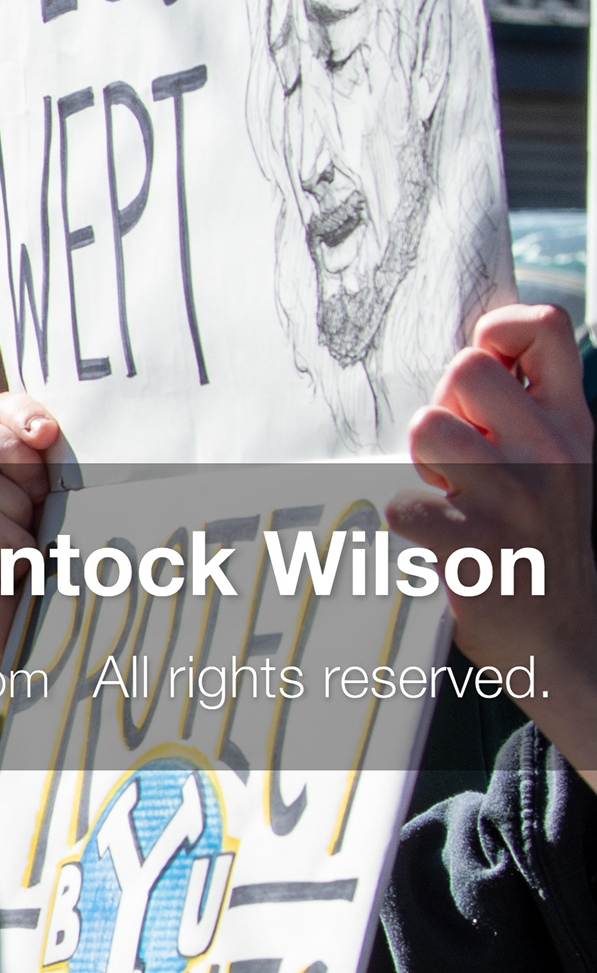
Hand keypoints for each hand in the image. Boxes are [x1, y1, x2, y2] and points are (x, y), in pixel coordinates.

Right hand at [0, 390, 64, 669]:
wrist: (56, 649)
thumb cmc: (69, 578)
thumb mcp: (71, 508)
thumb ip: (58, 466)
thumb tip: (47, 433)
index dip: (18, 412)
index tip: (48, 436)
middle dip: (17, 463)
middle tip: (44, 508)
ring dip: (12, 509)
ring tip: (30, 548)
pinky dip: (6, 545)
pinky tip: (17, 571)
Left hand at [390, 304, 596, 784]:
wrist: (566, 643)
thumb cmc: (543, 543)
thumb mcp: (560, 468)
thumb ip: (525, 412)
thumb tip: (461, 357)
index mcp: (572, 426)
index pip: (545, 330)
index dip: (497, 333)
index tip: (479, 369)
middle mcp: (551, 454)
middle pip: (465, 371)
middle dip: (442, 406)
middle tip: (450, 455)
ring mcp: (516, 501)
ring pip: (429, 428)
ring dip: (417, 461)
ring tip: (441, 494)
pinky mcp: (476, 548)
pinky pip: (405, 506)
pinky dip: (399, 522)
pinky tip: (423, 540)